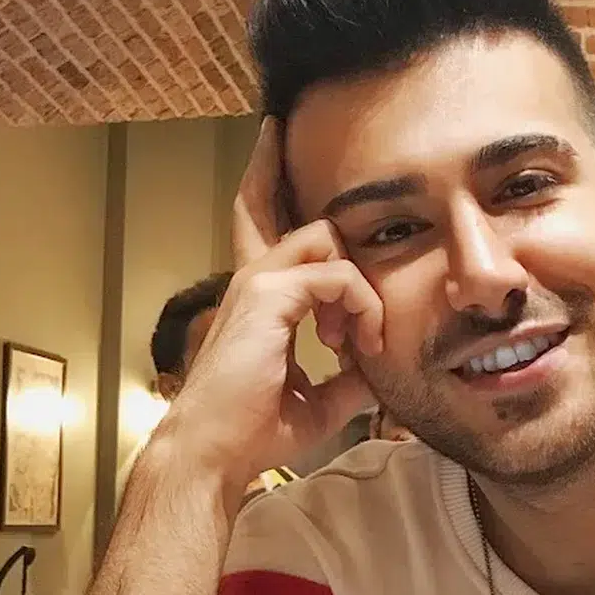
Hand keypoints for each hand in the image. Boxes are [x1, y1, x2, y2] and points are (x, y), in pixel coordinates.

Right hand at [156, 118, 382, 496]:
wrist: (216, 454)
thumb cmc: (255, 431)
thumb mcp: (320, 401)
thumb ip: (349, 375)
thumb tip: (379, 366)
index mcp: (259, 300)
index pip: (257, 224)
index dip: (261, 178)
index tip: (270, 141)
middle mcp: (254, 280)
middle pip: (277, 207)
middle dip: (283, 176)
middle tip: (286, 146)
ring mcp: (258, 284)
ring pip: (326, 240)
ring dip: (358, 286)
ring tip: (358, 339)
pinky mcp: (268, 297)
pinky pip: (338, 277)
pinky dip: (360, 307)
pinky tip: (358, 344)